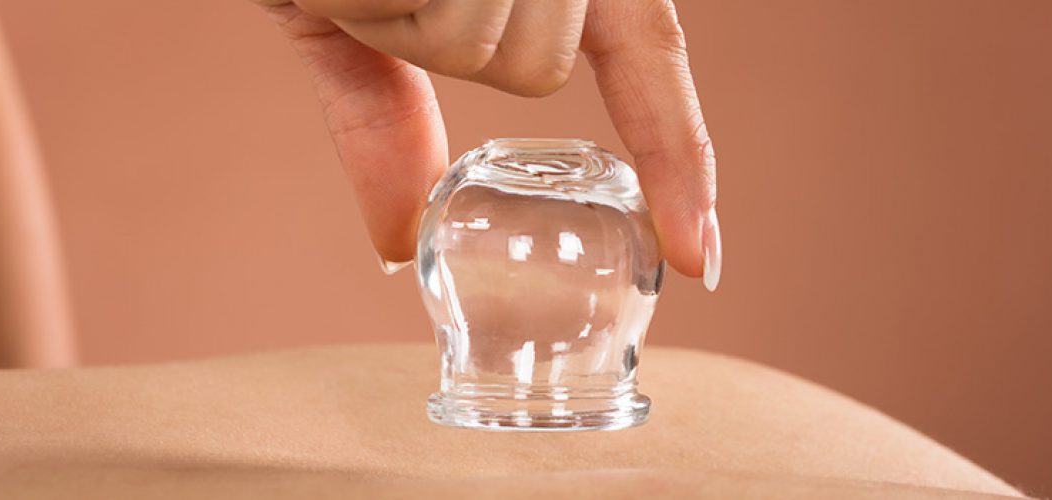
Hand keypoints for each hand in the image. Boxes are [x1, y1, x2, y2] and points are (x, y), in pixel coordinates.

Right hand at [251, 0, 721, 289]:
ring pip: (481, 46)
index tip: (698, 256)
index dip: (679, 159)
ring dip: (394, 12)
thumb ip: (387, 120)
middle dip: (439, 40)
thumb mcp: (353, 15)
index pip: (650, 57)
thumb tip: (396, 242)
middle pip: (531, 71)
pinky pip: (429, 12)